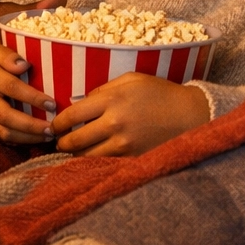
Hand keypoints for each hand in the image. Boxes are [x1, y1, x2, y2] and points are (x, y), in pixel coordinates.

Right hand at [0, 44, 55, 143]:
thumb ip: (7, 55)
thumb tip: (25, 65)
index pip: (11, 87)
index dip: (33, 97)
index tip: (52, 104)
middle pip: (6, 116)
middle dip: (31, 125)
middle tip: (53, 127)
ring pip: (2, 131)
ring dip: (27, 137)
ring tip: (47, 135)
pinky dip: (17, 140)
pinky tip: (32, 138)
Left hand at [51, 74, 209, 157]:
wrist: (189, 115)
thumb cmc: (160, 93)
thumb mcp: (133, 79)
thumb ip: (105, 88)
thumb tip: (82, 101)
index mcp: (112, 99)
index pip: (72, 114)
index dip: (58, 122)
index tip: (55, 125)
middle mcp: (114, 123)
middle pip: (74, 140)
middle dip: (62, 142)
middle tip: (60, 141)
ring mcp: (123, 144)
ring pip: (86, 157)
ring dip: (76, 155)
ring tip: (74, 151)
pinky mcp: (132, 158)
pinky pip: (104, 164)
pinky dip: (94, 162)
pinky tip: (93, 157)